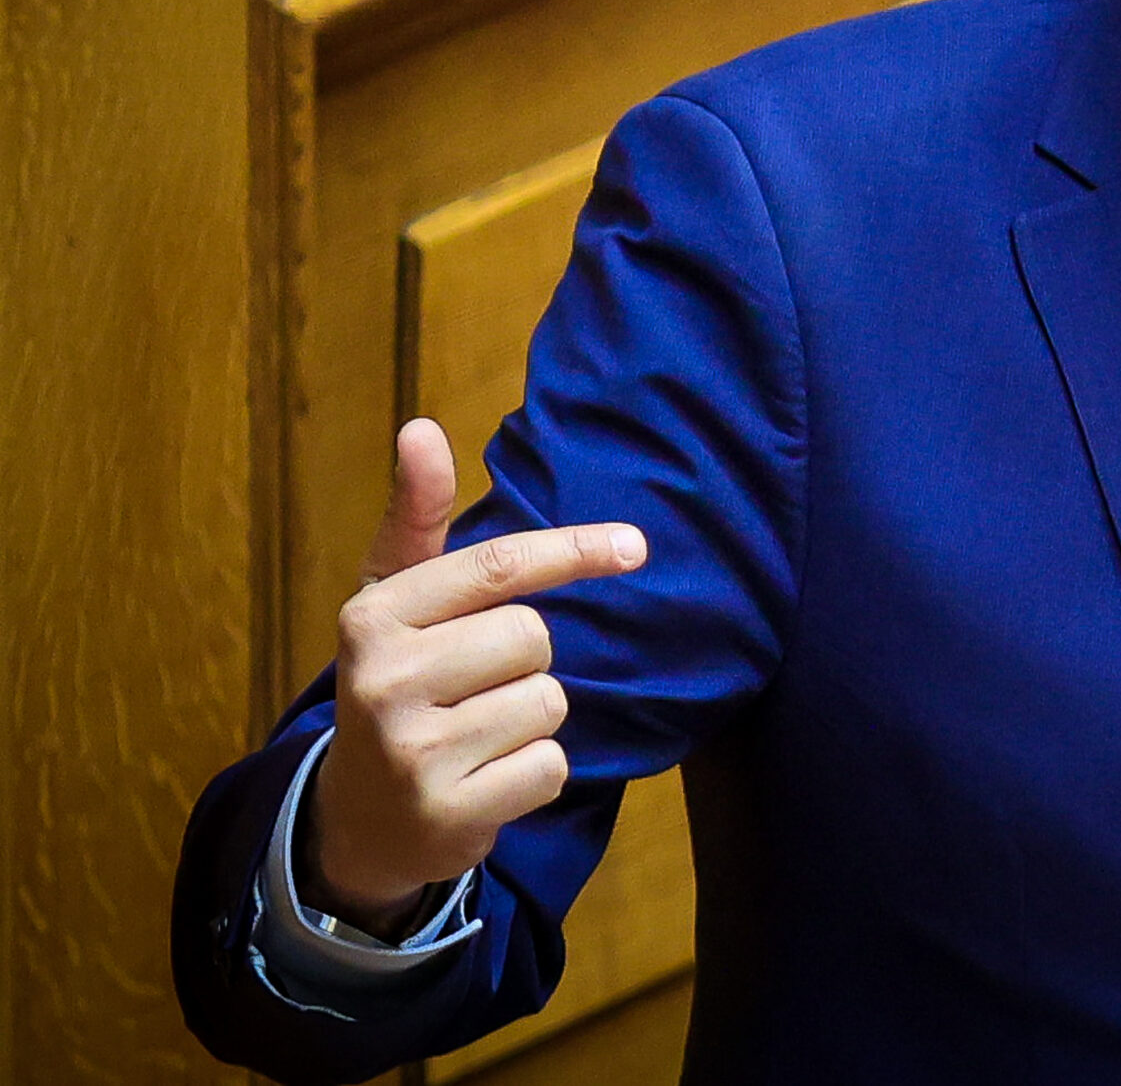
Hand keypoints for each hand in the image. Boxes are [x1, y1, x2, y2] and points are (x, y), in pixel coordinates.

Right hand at [304, 418, 646, 935]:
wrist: (358, 818)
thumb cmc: (398, 682)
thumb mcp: (394, 599)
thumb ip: (417, 515)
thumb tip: (420, 427)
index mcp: (373, 616)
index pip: (497, 567)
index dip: (574, 551)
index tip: (636, 546)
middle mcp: (383, 680)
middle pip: (535, 637)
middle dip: (525, 660)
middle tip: (474, 687)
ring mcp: (413, 751)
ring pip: (550, 702)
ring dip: (533, 719)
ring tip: (476, 734)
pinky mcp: (448, 812)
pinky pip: (551, 766)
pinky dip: (535, 774)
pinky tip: (485, 780)